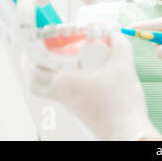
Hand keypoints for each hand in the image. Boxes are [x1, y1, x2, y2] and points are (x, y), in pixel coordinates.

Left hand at [24, 31, 161, 140]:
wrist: (127, 130)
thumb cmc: (120, 101)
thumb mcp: (123, 65)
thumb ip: (119, 44)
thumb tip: (114, 32)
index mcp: (64, 82)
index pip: (35, 69)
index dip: (36, 53)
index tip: (45, 41)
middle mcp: (62, 94)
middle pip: (36, 81)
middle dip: (39, 65)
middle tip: (52, 51)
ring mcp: (70, 105)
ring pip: (48, 89)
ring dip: (51, 75)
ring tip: (69, 60)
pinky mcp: (80, 111)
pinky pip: (63, 95)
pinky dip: (65, 84)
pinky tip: (85, 74)